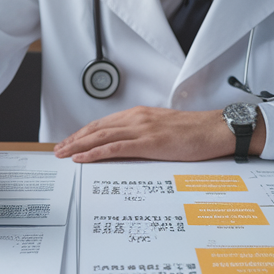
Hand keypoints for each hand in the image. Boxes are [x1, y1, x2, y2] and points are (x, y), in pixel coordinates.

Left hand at [54, 106, 265, 162]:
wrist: (215, 130)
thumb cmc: (196, 133)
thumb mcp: (164, 130)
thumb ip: (145, 136)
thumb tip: (129, 149)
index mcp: (140, 115)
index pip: (104, 124)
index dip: (84, 133)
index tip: (70, 142)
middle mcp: (137, 118)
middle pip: (97, 128)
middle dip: (74, 140)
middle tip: (58, 150)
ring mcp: (142, 129)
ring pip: (101, 137)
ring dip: (79, 147)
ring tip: (64, 155)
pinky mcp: (149, 143)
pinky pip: (115, 148)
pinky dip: (95, 153)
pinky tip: (83, 158)